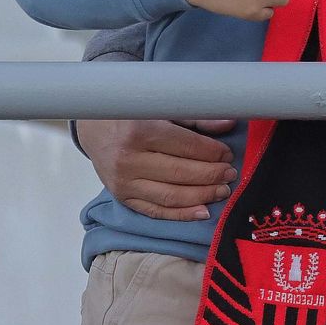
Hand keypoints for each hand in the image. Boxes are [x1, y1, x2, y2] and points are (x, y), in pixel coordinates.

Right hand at [76, 117, 238, 220]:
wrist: (95, 129)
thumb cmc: (132, 116)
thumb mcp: (162, 109)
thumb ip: (197, 118)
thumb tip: (229, 123)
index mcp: (140, 130)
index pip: (186, 146)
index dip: (213, 152)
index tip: (228, 154)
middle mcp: (129, 159)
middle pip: (181, 173)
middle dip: (212, 175)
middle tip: (230, 173)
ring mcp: (124, 182)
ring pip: (171, 196)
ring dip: (202, 196)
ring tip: (222, 190)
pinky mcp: (122, 198)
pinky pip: (156, 211)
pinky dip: (182, 214)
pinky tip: (203, 211)